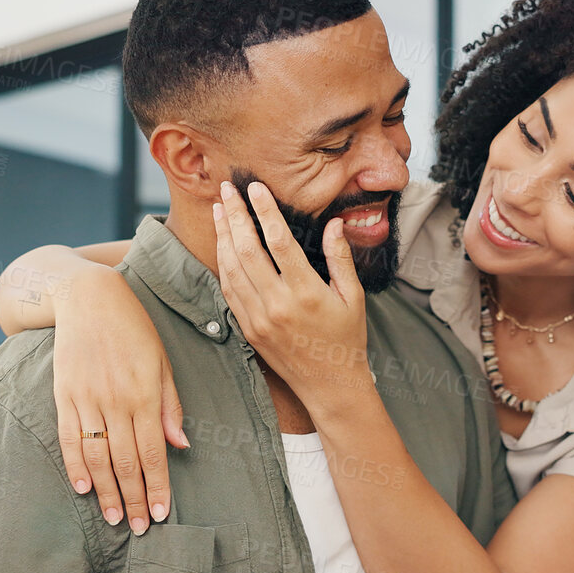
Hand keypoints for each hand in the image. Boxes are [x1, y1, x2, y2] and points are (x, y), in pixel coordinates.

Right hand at [49, 268, 187, 534]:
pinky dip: (75, 466)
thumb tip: (180, 446)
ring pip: (97, 456)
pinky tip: (83, 489)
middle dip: (133, 498)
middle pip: (125, 461)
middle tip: (138, 529)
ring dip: (106, 491)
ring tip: (113, 518)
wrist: (88, 297)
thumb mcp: (162, 362)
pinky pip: (69, 438)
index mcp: (144, 395)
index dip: (157, 486)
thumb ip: (170, 405)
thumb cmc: (134, 329)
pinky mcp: (63, 395)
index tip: (160, 514)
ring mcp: (86, 399)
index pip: (153, 452)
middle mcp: (115, 401)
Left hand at [213, 181, 371, 408]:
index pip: (278, 242)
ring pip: (232, 269)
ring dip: (223, 236)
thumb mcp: (353, 297)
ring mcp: (258, 318)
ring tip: (220, 210)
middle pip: (247, 250)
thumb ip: (341, 258)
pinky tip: (223, 244)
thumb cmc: (346, 338)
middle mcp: (278, 305)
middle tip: (227, 189)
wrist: (329, 384)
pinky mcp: (248, 329)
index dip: (265, 211)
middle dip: (235, 216)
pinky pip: (229, 291)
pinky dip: (223, 264)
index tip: (255, 188)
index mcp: (306, 293)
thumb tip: (334, 223)